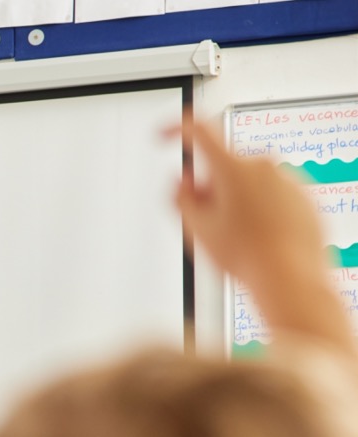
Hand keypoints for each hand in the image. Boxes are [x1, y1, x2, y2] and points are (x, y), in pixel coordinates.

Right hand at [174, 119, 327, 290]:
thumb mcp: (197, 228)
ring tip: (237, 236)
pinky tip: (258, 237)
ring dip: (236, 200)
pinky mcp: (303, 194)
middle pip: (223, 166)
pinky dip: (260, 209)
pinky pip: (272, 194)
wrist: (290, 276)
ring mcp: (287, 178)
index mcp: (232, 168)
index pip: (198, 131)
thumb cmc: (247, 255)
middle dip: (210, 187)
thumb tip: (183, 183)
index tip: (163, 136)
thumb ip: (181, 198)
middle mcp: (263, 165)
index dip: (175, 130)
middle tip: (206, 220)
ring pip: (249, 181)